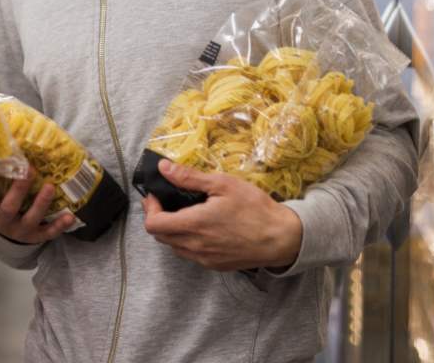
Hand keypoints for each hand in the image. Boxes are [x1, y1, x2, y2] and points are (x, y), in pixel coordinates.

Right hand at [0, 168, 74, 244]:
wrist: (7, 235)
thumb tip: (4, 139)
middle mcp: (1, 220)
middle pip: (8, 207)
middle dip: (19, 189)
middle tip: (29, 170)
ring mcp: (18, 230)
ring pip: (30, 219)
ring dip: (41, 203)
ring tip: (50, 186)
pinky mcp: (34, 237)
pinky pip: (48, 232)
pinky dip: (59, 225)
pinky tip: (69, 216)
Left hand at [142, 159, 303, 270]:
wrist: (283, 238)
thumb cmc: (255, 208)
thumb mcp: (222, 184)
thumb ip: (189, 178)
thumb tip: (164, 167)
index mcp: (194, 225)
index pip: (153, 224)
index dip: (149, 208)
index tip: (156, 195)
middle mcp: (195, 246)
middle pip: (160, 236)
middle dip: (157, 217)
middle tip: (165, 201)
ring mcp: (204, 259)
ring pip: (174, 246)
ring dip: (171, 230)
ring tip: (182, 212)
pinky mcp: (215, 265)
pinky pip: (190, 254)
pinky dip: (186, 240)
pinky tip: (199, 227)